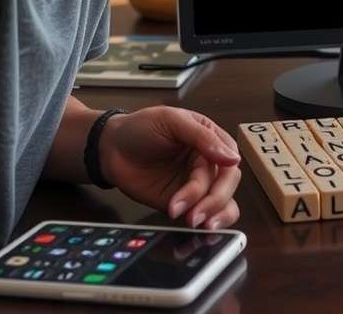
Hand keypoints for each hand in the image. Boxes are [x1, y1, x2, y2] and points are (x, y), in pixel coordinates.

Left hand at [99, 107, 241, 229]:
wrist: (109, 149)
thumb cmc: (140, 127)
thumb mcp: (172, 120)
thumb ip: (202, 137)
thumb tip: (233, 158)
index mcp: (211, 140)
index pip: (230, 158)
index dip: (224, 171)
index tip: (208, 178)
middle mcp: (209, 163)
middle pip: (227, 184)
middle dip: (213, 199)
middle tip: (196, 212)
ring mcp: (197, 184)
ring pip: (223, 202)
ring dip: (212, 213)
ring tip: (192, 221)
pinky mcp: (185, 202)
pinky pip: (204, 214)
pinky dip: (205, 221)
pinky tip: (192, 223)